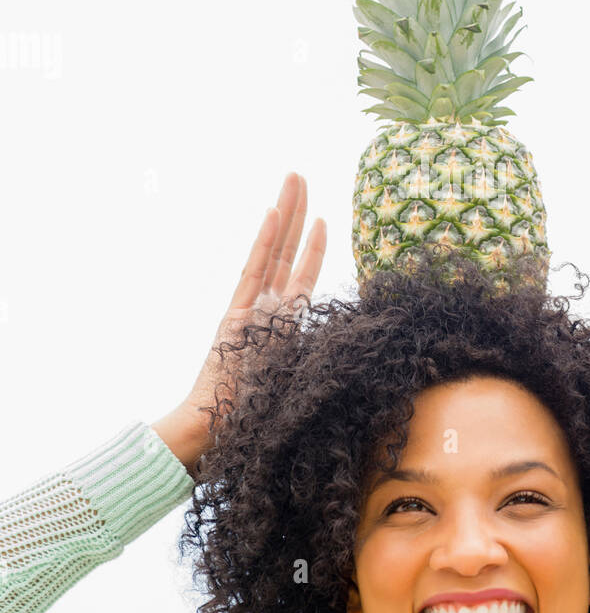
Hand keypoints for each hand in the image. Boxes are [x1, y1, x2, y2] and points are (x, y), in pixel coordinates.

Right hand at [152, 173, 325, 473]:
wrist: (213, 436)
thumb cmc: (255, 422)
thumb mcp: (297, 386)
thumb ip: (312, 366)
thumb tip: (353, 364)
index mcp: (279, 325)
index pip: (300, 276)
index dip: (312, 247)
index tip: (324, 219)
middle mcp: (263, 311)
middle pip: (284, 251)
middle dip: (295, 213)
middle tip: (300, 176)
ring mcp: (249, 310)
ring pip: (273, 252)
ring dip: (285, 213)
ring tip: (294, 178)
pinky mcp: (236, 317)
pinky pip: (255, 273)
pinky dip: (265, 244)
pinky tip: (275, 214)